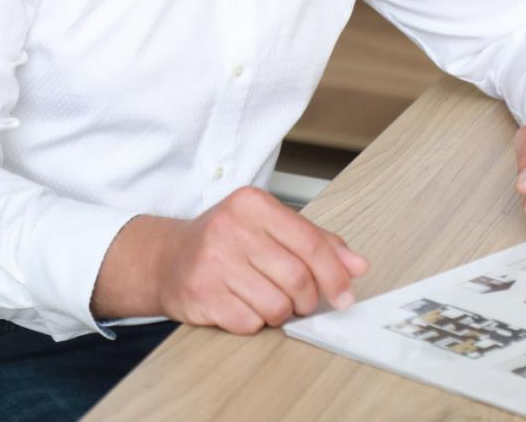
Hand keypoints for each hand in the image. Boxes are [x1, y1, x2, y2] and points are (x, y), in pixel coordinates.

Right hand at [91, 186, 367, 333]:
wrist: (168, 258)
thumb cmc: (224, 240)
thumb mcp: (268, 225)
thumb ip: (315, 241)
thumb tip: (356, 265)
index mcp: (252, 203)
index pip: (309, 242)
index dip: (335, 273)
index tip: (345, 293)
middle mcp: (231, 228)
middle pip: (297, 278)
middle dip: (308, 298)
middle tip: (303, 300)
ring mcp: (213, 262)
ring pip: (276, 305)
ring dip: (282, 311)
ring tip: (268, 298)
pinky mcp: (202, 295)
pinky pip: (250, 322)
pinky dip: (255, 320)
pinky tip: (244, 304)